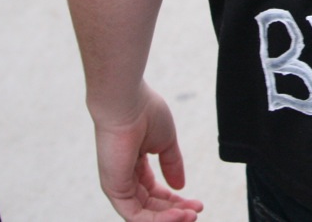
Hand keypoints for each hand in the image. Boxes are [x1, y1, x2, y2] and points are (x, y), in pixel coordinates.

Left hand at [91, 85, 204, 220]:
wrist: (127, 102)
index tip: (196, 202)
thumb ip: (172, 164)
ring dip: (169, 218)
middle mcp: (124, 177)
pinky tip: (178, 214)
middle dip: (175, 212)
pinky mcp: (114, 189)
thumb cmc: (144, 112)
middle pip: (150, 206)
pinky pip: (135, 215)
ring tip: (191, 216)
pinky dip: (157, 219)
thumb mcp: (166, 142)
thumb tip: (180, 185)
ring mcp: (117, 184)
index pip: (154, 192)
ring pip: (143, 215)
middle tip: (196, 212)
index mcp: (135, 164)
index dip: (175, 200)